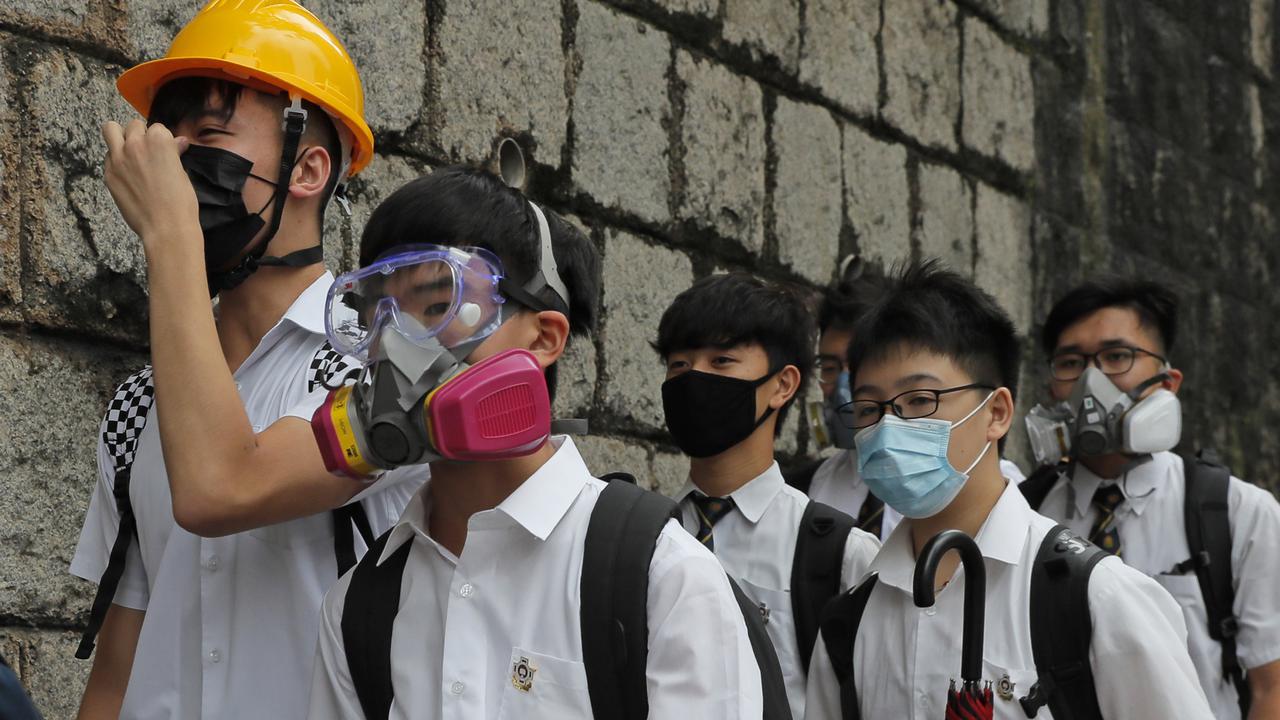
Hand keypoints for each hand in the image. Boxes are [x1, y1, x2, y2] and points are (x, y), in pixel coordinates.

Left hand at [101, 119, 198, 251]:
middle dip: (140, 135)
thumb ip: (174, 153)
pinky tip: (127, 174)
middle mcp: (135, 144)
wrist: (166, 227)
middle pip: (133, 126)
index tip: (165, 151)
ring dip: (120, 137)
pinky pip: (108, 156)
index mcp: (159, 140)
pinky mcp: (108, 174)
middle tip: (147, 152)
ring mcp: (118, 158)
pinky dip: (116, 160)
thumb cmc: (180, 203)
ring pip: (110, 130)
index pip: (157, 127)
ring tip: (129, 152)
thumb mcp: (182, 173)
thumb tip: (178, 142)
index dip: (161, 140)